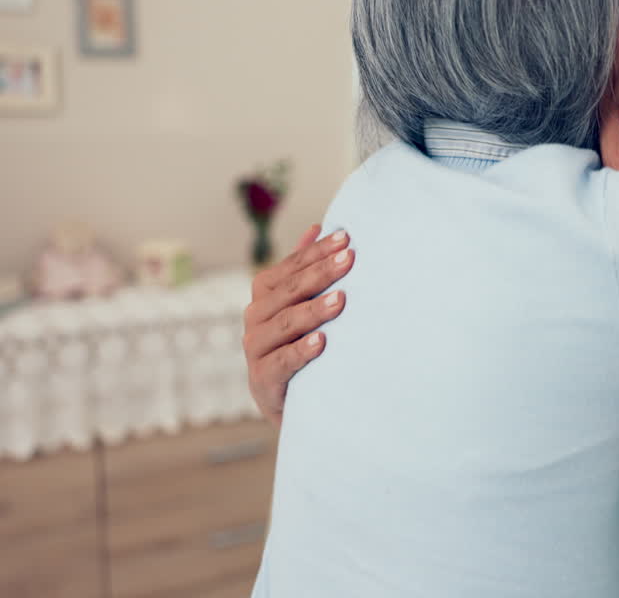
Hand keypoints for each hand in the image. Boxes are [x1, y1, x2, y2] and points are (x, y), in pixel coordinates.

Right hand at [242, 224, 353, 426]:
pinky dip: (300, 351)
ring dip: (313, 311)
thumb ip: (304, 271)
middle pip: (287, 292)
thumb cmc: (302, 346)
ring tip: (342, 300)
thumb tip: (317, 227)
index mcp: (265, 296)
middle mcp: (255, 319)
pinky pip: (281, 363)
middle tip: (350, 260)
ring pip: (283, 324)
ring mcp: (256, 350)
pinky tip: (322, 342)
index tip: (346, 239)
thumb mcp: (304, 308)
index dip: (316, 252)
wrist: (295, 404)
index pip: (291, 268)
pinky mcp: (262, 381)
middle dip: (320, 274)